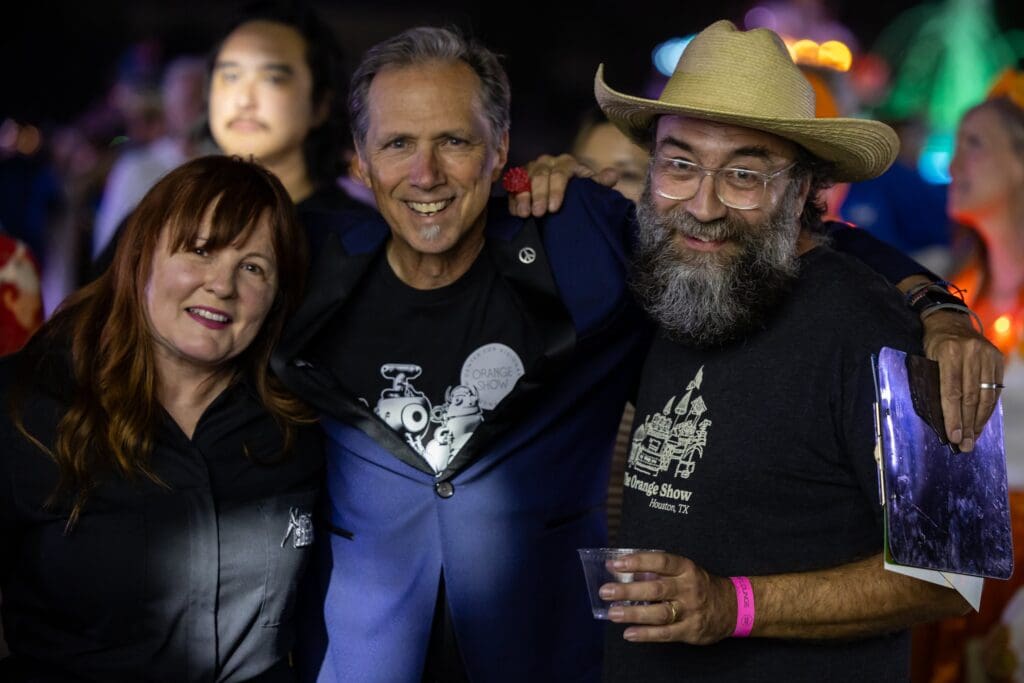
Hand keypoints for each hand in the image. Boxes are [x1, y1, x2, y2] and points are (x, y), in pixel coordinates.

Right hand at [507, 153, 618, 217]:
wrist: (563, 192)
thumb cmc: (578, 191)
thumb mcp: (590, 188)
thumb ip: (600, 183)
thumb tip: (613, 175)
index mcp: (566, 163)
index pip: (561, 173)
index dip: (556, 190)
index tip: (554, 208)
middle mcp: (547, 162)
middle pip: (540, 176)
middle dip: (539, 195)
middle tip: (539, 214)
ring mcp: (531, 169)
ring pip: (524, 179)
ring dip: (522, 197)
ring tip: (524, 214)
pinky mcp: (518, 178)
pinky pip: (512, 186)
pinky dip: (513, 199)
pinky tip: (515, 212)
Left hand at [599, 551, 734, 643]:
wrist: (731, 607)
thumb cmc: (699, 585)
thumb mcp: (683, 571)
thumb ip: (657, 571)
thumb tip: (625, 572)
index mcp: (685, 568)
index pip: (659, 561)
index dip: (636, 562)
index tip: (614, 564)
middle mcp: (688, 588)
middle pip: (655, 589)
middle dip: (628, 590)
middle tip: (605, 591)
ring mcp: (690, 610)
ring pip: (659, 613)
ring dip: (633, 614)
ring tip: (612, 613)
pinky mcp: (691, 630)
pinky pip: (666, 634)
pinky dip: (646, 634)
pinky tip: (629, 633)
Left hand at [922, 309, 1004, 451]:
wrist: (951, 321)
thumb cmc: (933, 344)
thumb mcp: (926, 359)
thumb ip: (934, 383)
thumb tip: (941, 418)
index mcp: (948, 353)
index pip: (951, 392)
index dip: (952, 416)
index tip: (952, 436)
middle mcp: (971, 353)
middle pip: (970, 397)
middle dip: (966, 425)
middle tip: (963, 446)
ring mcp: (987, 355)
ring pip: (985, 396)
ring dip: (979, 421)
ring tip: (972, 439)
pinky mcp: (997, 358)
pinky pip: (994, 390)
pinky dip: (988, 409)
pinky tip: (981, 423)